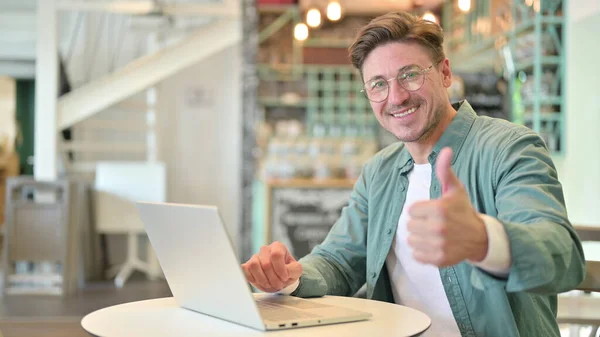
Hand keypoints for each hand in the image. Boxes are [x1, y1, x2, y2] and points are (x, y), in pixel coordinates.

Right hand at [241, 241, 302, 292]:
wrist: (280, 278)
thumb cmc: (288, 272)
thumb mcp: (297, 270)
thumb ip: (294, 269)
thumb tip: (285, 271)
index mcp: (278, 247)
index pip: (276, 255)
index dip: (280, 269)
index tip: (284, 277)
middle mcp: (265, 249)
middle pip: (266, 264)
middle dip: (273, 278)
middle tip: (278, 284)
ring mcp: (255, 257)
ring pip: (254, 265)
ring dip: (263, 279)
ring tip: (269, 284)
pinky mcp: (247, 265)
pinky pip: (245, 270)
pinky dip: (253, 279)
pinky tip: (261, 282)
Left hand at [407, 147, 487, 266]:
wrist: (480, 237)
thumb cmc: (463, 210)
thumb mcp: (455, 189)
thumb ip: (445, 170)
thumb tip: (445, 149)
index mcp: (439, 209)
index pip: (411, 210)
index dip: (420, 210)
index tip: (433, 211)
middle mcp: (439, 228)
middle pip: (409, 225)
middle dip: (419, 224)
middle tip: (434, 223)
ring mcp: (439, 245)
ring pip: (411, 241)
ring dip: (419, 238)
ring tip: (434, 234)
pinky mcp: (439, 259)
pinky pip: (416, 255)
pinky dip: (422, 252)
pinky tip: (434, 245)